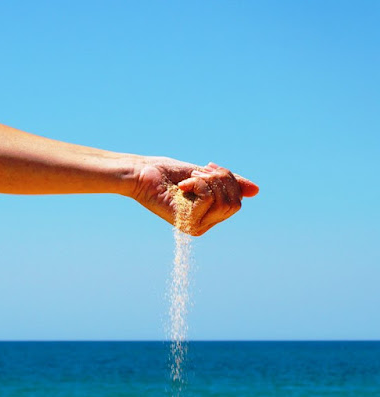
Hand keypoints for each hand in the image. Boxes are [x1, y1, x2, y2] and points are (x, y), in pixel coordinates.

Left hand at [132, 156, 258, 235]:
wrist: (142, 173)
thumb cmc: (168, 174)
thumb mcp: (205, 176)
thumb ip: (228, 184)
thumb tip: (256, 191)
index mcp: (210, 214)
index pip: (237, 201)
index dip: (229, 179)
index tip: (209, 167)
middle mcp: (205, 224)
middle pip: (235, 203)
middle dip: (221, 179)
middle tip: (199, 171)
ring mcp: (196, 226)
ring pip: (225, 202)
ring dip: (209, 181)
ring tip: (189, 178)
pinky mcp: (186, 222)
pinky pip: (208, 198)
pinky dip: (197, 184)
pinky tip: (182, 186)